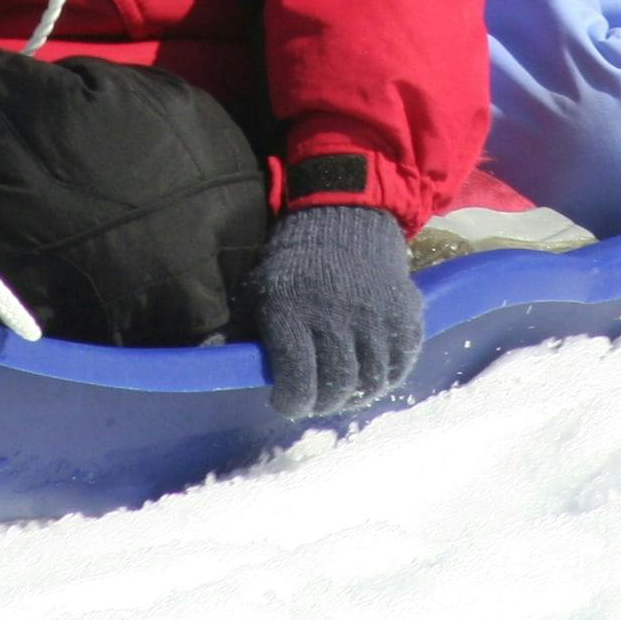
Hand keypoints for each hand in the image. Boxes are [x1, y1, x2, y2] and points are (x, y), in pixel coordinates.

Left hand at [242, 204, 420, 418]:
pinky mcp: (405, 313)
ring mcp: (376, 316)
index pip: (298, 381)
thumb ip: (240, 333)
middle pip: (337, 386)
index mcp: (292, 311)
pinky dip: (386, 377)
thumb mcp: (257, 291)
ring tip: (341, 391)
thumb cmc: (292, 263)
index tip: (286, 400)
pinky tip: (368, 374)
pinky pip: (402, 363)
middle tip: (315, 398)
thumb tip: (215, 367)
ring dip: (354, 395)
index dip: (291, 402)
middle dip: (322, 403)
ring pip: (371, 381)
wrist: (343, 217)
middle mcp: (337, 316)